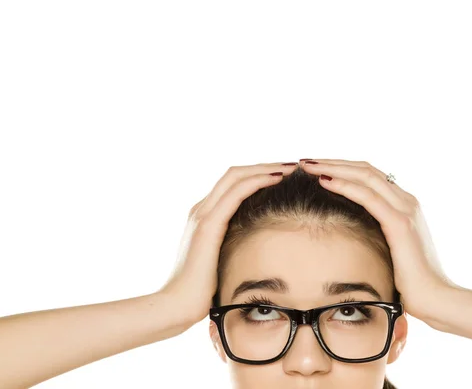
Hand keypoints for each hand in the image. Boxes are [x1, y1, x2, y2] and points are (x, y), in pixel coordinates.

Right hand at [158, 162, 298, 324]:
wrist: (177, 305)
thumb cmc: (201, 292)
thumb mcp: (220, 264)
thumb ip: (232, 250)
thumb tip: (256, 252)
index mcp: (204, 216)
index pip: (233, 184)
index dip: (259, 175)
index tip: (286, 176)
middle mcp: (201, 209)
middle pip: (236, 173)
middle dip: (266, 166)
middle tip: (294, 166)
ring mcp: (203, 214)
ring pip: (237, 176)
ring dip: (266, 168)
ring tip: (292, 167)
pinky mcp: (208, 224)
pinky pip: (236, 192)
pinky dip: (258, 181)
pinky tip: (278, 179)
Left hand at [301, 158, 460, 320]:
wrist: (435, 299)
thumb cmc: (410, 282)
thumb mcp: (391, 250)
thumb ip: (378, 234)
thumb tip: (352, 232)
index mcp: (404, 205)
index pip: (370, 175)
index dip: (342, 168)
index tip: (317, 168)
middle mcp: (407, 201)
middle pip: (365, 170)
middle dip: (333, 162)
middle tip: (306, 161)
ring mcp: (405, 209)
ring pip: (365, 176)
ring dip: (334, 168)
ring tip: (308, 165)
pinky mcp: (400, 223)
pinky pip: (368, 197)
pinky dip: (344, 186)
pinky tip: (324, 182)